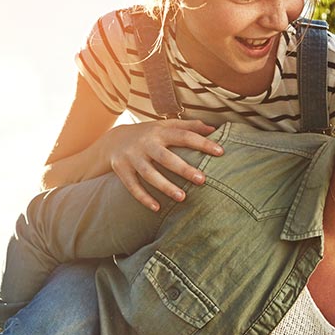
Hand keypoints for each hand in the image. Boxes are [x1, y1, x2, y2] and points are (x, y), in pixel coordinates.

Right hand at [106, 119, 222, 210]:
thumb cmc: (149, 134)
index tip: (221, 152)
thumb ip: (188, 126)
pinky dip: (143, 197)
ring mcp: (132, 157)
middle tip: (202, 180)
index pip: (184, 136)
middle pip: (166, 157)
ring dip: (165, 186)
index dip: (203, 143)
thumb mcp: (166, 126)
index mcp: (160, 131)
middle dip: (183, 168)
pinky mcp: (121, 169)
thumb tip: (213, 128)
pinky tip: (157, 208)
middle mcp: (145, 143)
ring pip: (149, 173)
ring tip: (182, 198)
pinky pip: (132, 186)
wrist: (113, 139)